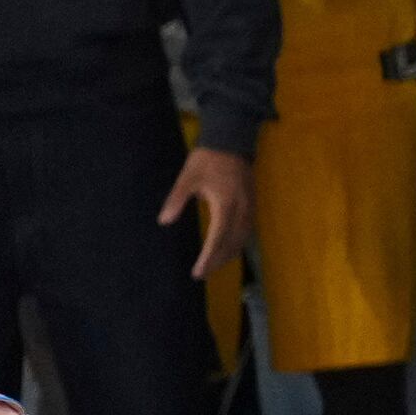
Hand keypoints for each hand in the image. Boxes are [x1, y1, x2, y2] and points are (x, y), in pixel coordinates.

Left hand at [159, 145, 247, 278]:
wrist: (232, 140)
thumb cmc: (208, 158)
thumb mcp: (188, 177)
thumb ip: (177, 199)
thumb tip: (164, 221)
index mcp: (225, 204)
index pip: (218, 238)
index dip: (208, 257)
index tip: (197, 272)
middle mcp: (241, 209)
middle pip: (232, 243)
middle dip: (218, 261)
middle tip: (202, 274)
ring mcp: (249, 207)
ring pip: (242, 239)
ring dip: (228, 255)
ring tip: (213, 266)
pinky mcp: (252, 204)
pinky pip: (246, 231)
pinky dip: (237, 244)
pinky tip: (228, 249)